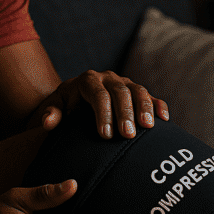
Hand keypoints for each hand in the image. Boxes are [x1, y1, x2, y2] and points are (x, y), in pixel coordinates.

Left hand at [29, 70, 168, 138]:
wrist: (74, 101)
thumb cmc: (64, 107)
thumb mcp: (54, 107)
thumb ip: (51, 113)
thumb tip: (48, 122)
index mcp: (88, 80)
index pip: (98, 95)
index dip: (103, 113)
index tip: (105, 135)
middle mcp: (108, 78)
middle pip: (121, 92)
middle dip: (125, 113)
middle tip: (128, 134)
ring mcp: (125, 83)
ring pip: (138, 91)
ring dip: (145, 108)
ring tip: (148, 128)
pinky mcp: (136, 92)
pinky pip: (151, 96)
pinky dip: (158, 105)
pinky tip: (164, 119)